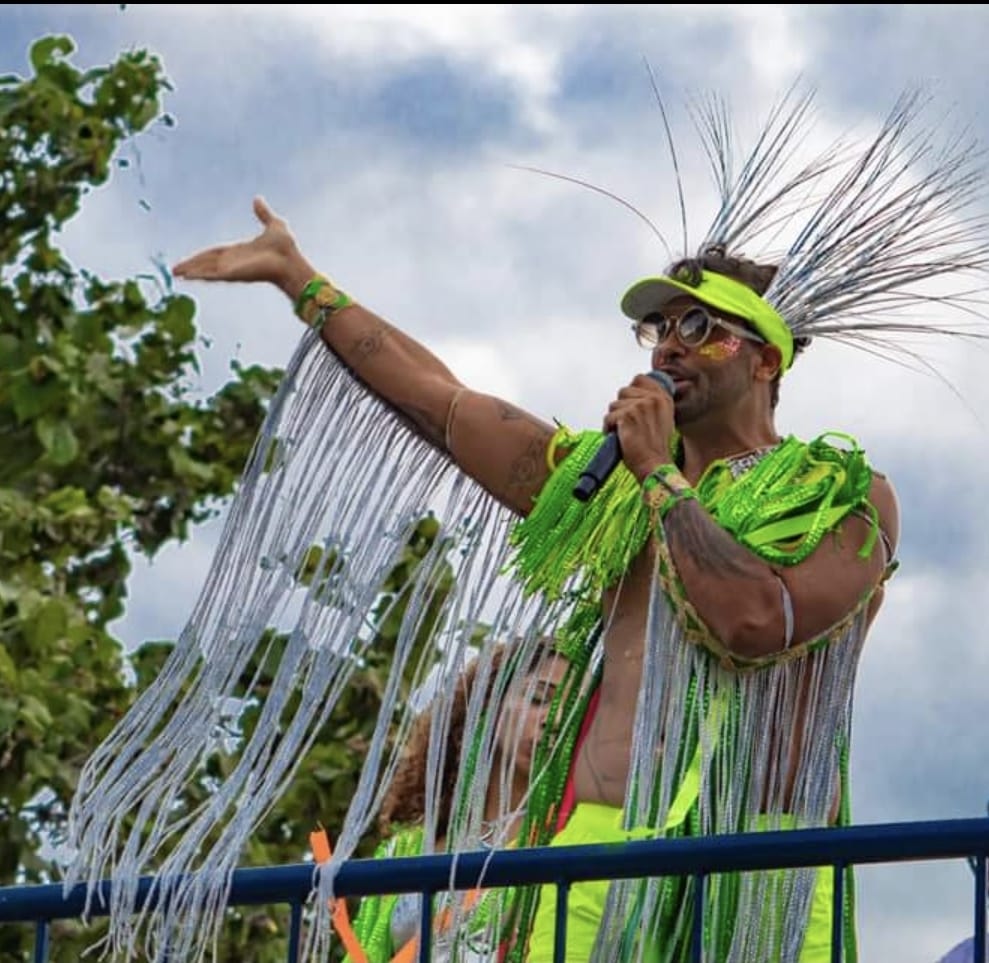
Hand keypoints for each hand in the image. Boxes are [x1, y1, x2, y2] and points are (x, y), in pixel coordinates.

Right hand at [172, 197, 314, 299]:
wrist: (291, 260)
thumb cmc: (286, 248)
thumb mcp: (273, 224)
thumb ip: (263, 213)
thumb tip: (257, 199)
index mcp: (239, 252)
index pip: (216, 254)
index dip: (202, 257)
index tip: (190, 260)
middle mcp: (234, 262)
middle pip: (206, 263)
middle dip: (191, 266)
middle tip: (175, 271)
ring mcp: (233, 269)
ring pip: (206, 270)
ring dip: (191, 271)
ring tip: (176, 274)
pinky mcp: (234, 274)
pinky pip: (212, 275)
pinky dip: (199, 275)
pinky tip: (187, 277)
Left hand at [602, 373, 675, 481]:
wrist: (654, 464)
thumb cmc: (655, 447)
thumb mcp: (662, 419)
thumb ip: (651, 404)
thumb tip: (633, 396)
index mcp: (663, 398)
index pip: (640, 379)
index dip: (631, 391)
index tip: (629, 404)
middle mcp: (653, 399)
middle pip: (623, 391)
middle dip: (621, 407)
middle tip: (627, 423)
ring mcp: (640, 406)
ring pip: (614, 405)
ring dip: (614, 419)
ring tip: (624, 432)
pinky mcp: (628, 415)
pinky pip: (608, 417)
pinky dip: (608, 428)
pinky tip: (617, 437)